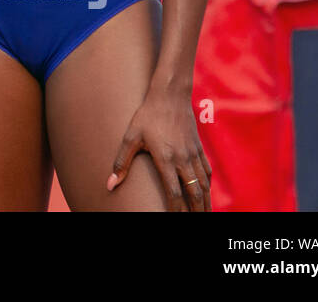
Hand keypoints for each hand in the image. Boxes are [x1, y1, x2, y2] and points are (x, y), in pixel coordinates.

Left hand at [107, 90, 210, 210]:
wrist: (170, 95)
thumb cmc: (147, 115)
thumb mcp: (130, 137)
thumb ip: (121, 162)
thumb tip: (110, 184)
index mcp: (166, 159)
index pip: (174, 193)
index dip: (176, 210)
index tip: (176, 219)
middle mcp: (183, 159)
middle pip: (195, 193)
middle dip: (196, 211)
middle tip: (196, 222)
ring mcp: (193, 154)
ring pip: (204, 184)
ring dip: (205, 202)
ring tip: (204, 214)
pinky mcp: (199, 147)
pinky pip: (207, 171)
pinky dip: (208, 186)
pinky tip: (206, 193)